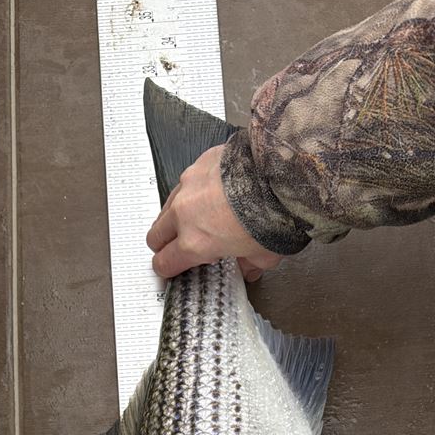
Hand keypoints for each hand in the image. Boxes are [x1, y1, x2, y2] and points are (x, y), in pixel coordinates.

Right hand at [146, 145, 282, 281]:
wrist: (279, 174)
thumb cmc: (271, 215)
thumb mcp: (264, 255)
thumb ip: (249, 265)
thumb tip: (248, 268)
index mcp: (194, 243)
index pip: (164, 263)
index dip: (167, 269)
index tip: (173, 269)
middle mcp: (184, 214)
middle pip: (155, 235)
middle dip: (164, 244)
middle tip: (179, 247)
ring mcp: (188, 186)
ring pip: (167, 207)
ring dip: (176, 217)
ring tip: (198, 219)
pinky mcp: (198, 165)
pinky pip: (186, 183)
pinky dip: (193, 192)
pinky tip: (213, 194)